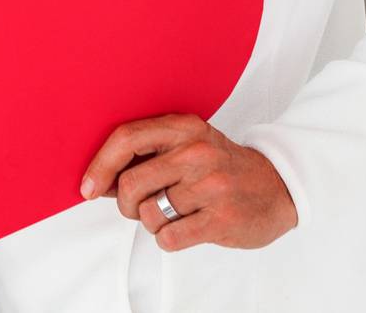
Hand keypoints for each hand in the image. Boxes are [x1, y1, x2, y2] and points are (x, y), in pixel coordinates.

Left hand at [79, 113, 298, 251]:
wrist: (278, 187)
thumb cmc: (222, 167)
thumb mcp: (189, 145)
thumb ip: (149, 155)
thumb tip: (98, 181)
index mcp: (184, 127)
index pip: (126, 139)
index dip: (99, 166)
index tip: (87, 188)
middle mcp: (197, 152)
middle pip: (131, 183)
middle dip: (127, 203)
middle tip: (141, 206)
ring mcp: (211, 185)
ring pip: (149, 214)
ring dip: (152, 222)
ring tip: (174, 214)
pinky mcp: (221, 219)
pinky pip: (169, 238)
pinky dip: (169, 238)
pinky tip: (187, 228)